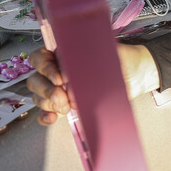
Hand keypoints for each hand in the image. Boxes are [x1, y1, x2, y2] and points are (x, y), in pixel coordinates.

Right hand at [27, 45, 159, 124]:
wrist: (135, 74)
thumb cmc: (119, 59)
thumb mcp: (104, 56)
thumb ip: (86, 67)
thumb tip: (70, 85)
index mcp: (62, 52)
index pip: (39, 58)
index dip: (44, 68)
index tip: (60, 79)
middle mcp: (57, 70)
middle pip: (35, 80)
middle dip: (46, 90)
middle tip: (63, 98)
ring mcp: (59, 88)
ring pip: (39, 96)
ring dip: (47, 103)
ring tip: (66, 107)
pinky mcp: (65, 104)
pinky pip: (46, 111)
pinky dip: (45, 116)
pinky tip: (52, 118)